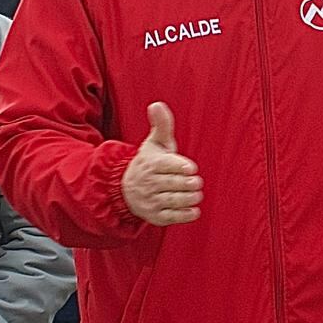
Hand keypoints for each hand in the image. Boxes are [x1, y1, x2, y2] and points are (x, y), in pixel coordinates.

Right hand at [123, 103, 204, 225]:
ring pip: (173, 201)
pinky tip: (194, 210)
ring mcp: (151, 200)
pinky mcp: (155, 216)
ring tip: (197, 194)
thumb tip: (157, 104)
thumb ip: (162, 125)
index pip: (166, 165)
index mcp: (151, 163)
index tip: (191, 168)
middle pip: (173, 184)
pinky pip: (171, 217)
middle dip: (188, 183)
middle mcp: (149, 183)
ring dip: (189, 198)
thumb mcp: (154, 143)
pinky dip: (184, 215)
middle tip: (196, 182)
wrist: (125, 189)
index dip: (180, 166)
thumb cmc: (149, 162)